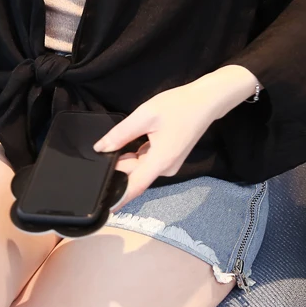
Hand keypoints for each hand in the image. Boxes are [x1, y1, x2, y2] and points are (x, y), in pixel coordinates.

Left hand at [93, 82, 218, 211]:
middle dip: (120, 164)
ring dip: (129, 157)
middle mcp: (165, 169)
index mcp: (160, 162)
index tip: (103, 205)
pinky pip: (149, 161)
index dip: (117, 197)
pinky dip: (139, 153)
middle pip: (135, 174)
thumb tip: (101, 148)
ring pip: (141, 166)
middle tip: (109, 145)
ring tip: (128, 135)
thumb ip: (121, 134)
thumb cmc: (177, 106)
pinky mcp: (171, 158)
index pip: (134, 187)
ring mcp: (169, 164)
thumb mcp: (144, 116)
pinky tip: (139, 137)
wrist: (204, 101)